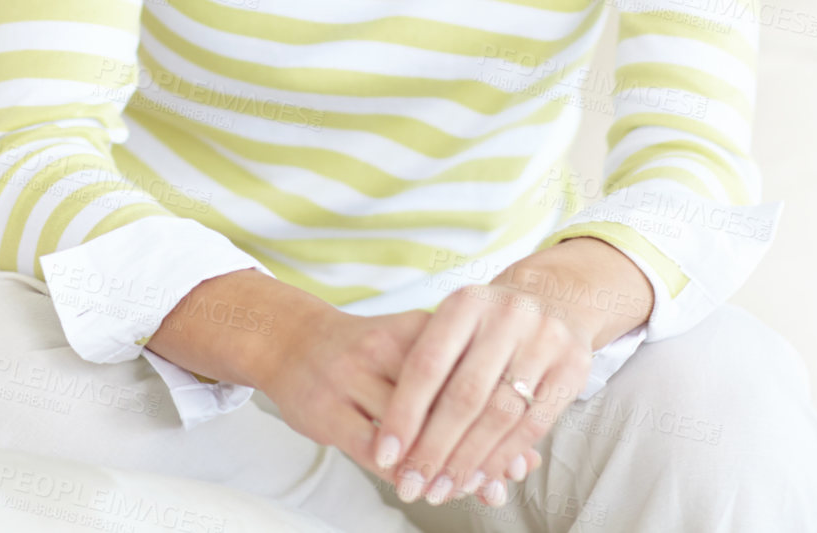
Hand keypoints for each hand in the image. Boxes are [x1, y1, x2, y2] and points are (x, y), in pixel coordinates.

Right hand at [257, 301, 540, 496]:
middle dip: (476, 447)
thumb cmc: (368, 354)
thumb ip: (459, 388)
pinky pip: (373, 448)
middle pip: (444, 401)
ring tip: (463, 490)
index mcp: (418, 325)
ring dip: (440, 465)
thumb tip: (522, 446)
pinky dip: (400, 471)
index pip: (470, 371)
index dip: (500, 416)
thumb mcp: (414, 352)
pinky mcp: (328, 407)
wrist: (293, 340)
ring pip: (411, 429)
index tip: (523, 453)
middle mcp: (388, 344)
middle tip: (501, 481)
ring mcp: (354, 374)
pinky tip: (416, 486)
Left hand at [372, 280, 593, 508]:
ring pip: (499, 414)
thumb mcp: (457, 328)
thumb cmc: (489, 325)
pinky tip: (480, 478)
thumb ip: (429, 374)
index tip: (385, 455)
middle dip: (433, 448)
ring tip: (441, 489)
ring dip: (466, 461)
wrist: (555, 298)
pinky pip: (533, 424)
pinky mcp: (573, 364)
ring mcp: (545, 337)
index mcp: (468, 301)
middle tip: (411, 485)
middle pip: (464, 394)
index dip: (404, 413)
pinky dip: (502, 457)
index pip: (428, 363)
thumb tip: (395, 447)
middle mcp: (508, 313)